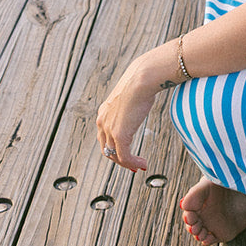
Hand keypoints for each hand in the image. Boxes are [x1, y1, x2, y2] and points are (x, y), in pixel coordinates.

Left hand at [95, 57, 158, 171]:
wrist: (142, 79)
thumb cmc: (141, 82)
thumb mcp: (130, 95)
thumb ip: (129, 103)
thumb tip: (140, 103)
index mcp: (103, 112)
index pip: (104, 137)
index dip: (114, 148)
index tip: (126, 154)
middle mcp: (102, 122)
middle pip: (107, 149)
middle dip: (120, 159)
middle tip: (132, 165)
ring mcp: (110, 129)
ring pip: (114, 156)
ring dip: (128, 163)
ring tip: (139, 166)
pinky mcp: (120, 135)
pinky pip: (124, 157)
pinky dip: (133, 163)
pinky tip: (142, 163)